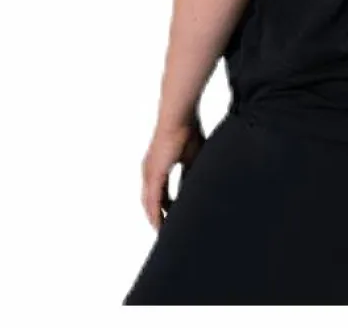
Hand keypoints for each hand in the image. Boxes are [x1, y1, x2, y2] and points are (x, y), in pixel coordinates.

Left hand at [140, 112, 205, 231]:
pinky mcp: (154, 172)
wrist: (179, 115)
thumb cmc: (187, 129)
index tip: (171, 218)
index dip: (164, 205)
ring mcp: (149, 172)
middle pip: (150, 200)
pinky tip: (160, 224)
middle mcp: (149, 170)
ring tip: (163, 232)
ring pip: (149, 203)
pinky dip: (156, 213)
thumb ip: (193, 170)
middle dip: (158, 216)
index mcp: (157, 165)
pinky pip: (153, 199)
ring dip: (156, 218)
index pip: (158, 192)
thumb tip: (198, 185)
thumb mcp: (193, 155)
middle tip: (166, 231)